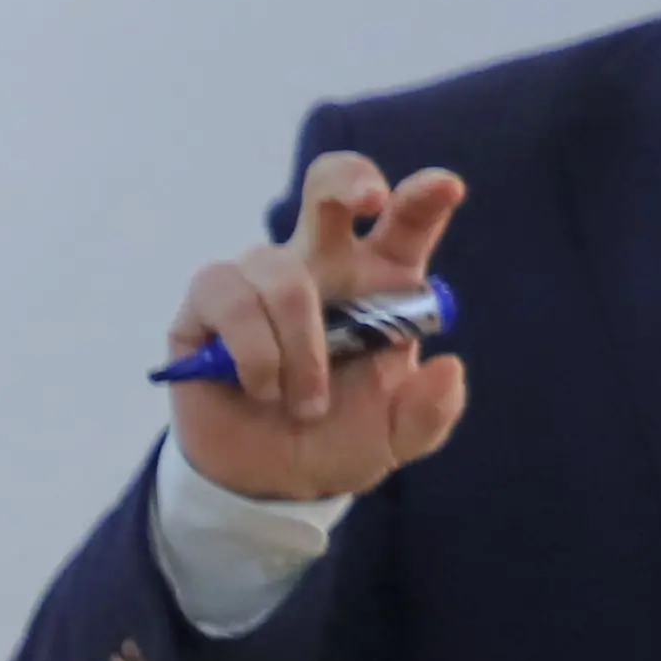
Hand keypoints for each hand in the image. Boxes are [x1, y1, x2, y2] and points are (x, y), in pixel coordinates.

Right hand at [162, 149, 473, 502]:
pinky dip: (253, 351)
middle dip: (348, 179)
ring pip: (281, 274)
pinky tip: (260, 387)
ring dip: (298, 348)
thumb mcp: (396, 438)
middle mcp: (323, 265)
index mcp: (382, 283)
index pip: (407, 224)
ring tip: (304, 402)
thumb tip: (448, 367)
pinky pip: (229, 296)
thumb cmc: (339, 439)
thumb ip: (428, 411)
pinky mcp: (211, 298)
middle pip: (329, 186)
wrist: (268, 480)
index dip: (425, 197)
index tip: (447, 187)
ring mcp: (263, 276)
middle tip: (369, 198)